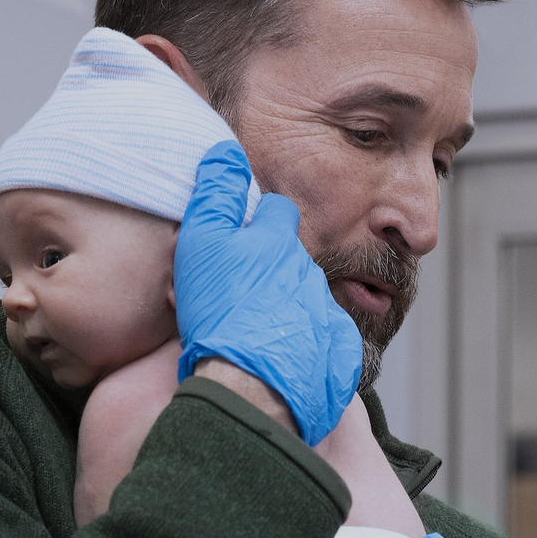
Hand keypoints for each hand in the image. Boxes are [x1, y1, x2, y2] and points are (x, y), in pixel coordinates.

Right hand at [174, 141, 361, 444]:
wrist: (250, 386)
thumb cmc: (220, 313)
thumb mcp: (201, 244)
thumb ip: (214, 194)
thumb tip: (225, 152)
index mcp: (278, 243)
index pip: (278, 212)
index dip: (259, 221)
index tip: (241, 240)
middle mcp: (308, 273)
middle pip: (289, 260)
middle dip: (269, 272)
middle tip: (236, 297)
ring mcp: (324, 313)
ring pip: (302, 300)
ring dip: (282, 310)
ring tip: (250, 334)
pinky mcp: (335, 350)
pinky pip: (321, 340)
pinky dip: (302, 345)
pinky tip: (277, 358)